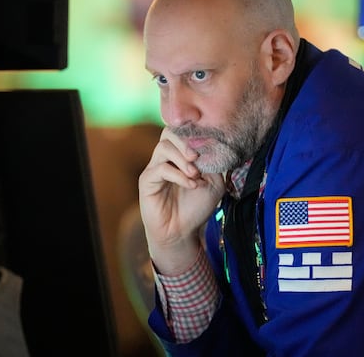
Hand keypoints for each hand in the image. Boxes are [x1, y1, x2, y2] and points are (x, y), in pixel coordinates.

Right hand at [138, 127, 225, 273]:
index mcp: (181, 155)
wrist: (182, 232)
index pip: (183, 130)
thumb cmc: (197, 207)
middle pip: (169, 132)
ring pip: (164, 147)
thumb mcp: (215, 183)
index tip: (210, 139)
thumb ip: (215, 163)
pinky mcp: (147, 181)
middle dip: (185, 141)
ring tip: (195, 174)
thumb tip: (216, 144)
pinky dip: (178, 175)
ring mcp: (155, 167)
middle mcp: (167, 158)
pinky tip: (191, 184)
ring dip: (182, 158)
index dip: (195, 131)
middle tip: (197, 156)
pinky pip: (160, 168)